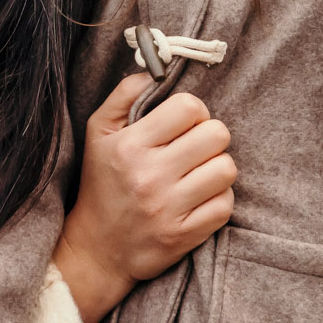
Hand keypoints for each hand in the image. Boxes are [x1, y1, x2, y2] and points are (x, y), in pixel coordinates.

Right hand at [53, 74, 237, 322]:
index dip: (194, 111)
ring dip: (217, 168)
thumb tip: (155, 72)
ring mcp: (169, 208)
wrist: (96, 249)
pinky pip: (225, 205)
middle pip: (217, 135)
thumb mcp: (98, 134)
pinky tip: (199, 198)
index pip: (189, 108)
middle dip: (209, 137)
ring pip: (227, 169)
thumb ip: (124, 95)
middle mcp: (150, 176)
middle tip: (195, 148)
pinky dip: (218, 199)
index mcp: (130, 145)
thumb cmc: (102, 184)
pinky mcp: (184, 235)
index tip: (185, 124)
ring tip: (198, 173)